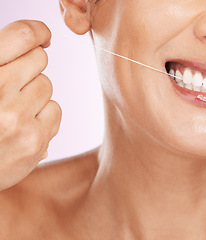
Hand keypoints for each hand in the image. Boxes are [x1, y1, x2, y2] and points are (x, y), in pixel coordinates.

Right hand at [0, 20, 61, 190]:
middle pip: (39, 60)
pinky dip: (43, 117)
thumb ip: (1, 64)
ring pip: (46, 85)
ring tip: (12, 112)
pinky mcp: (34, 140)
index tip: (43, 37)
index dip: (37, 32)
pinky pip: (55, 110)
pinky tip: (23, 127)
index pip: (20, 35)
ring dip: (35, 96)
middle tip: (14, 86)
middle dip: (30, 69)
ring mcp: (15, 117)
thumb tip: (38, 42)